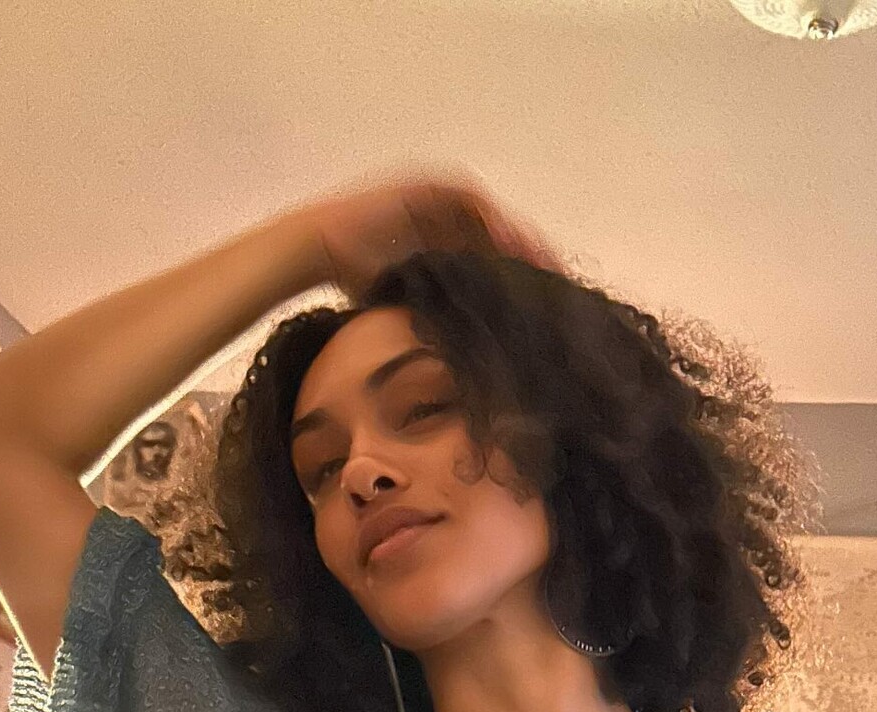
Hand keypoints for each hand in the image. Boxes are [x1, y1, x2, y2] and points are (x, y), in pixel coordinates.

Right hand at [287, 168, 564, 301]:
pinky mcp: (424, 185)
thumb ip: (437, 317)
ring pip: (490, 217)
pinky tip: (507, 242)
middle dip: (530, 258)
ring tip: (542, 263)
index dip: (522, 280)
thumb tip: (468, 360)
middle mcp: (444, 220)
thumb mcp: (406, 304)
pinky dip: (488, 218)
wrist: (315, 249)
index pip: (495, 261)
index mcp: (445, 246)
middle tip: (561, 282)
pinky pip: (467, 199)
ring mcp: (436, 199)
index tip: (548, 304)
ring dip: (516, 237)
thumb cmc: (353, 282)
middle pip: (500, 236)